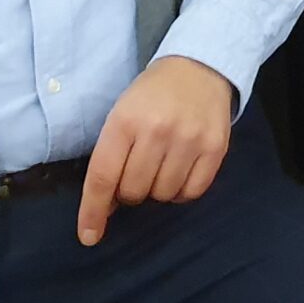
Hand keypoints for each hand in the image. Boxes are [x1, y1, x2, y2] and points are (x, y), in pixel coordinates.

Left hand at [77, 55, 235, 245]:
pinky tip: (179, 172)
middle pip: (133, 191)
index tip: (88, 236)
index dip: (92, 211)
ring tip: (160, 166)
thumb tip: (104, 209)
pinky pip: (192, 193)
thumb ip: (109, 159)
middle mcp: (157, 130)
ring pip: (162, 195)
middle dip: (129, 192)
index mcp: (125, 120)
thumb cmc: (151, 96)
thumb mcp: (121, 115)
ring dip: (156, 191)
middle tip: (136, 172)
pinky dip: (181, 192)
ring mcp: (189, 139)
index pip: (103, 177)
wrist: (198, 67)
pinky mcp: (215, 147)